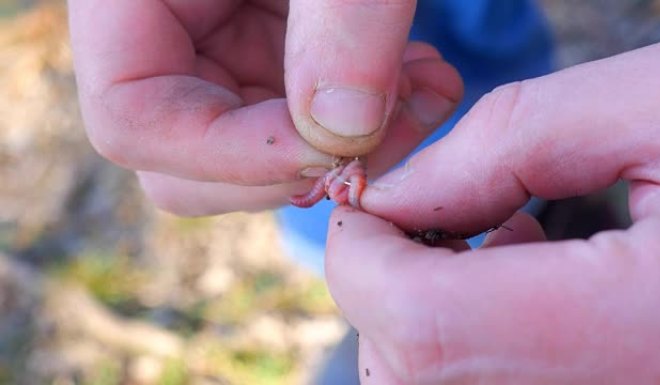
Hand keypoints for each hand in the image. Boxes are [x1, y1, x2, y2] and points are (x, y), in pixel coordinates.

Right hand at [67, 0, 461, 214]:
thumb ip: (344, 19)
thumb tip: (343, 136)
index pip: (132, 118)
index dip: (226, 156)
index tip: (333, 150)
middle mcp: (164, 31)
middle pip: (184, 163)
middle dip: (290, 169)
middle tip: (382, 138)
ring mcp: (217, 50)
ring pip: (251, 158)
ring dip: (340, 153)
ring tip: (424, 98)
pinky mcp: (267, 55)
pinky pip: (297, 128)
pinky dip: (360, 127)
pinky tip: (420, 86)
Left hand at [326, 39, 659, 383]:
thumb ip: (507, 142)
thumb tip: (394, 195)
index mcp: (651, 337)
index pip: (419, 328)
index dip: (363, 255)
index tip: (370, 198)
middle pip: (413, 373)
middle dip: (387, 286)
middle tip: (437, 209)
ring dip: (424, 316)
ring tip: (501, 238)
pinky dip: (465, 343)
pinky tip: (529, 278)